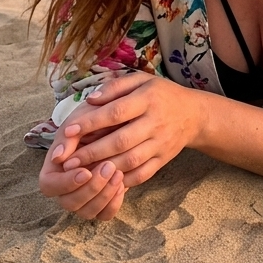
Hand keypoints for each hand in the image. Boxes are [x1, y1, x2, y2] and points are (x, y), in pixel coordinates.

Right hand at [39, 124, 125, 220]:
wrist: (112, 121)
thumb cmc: (90, 120)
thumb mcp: (79, 121)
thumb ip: (68, 138)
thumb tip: (58, 157)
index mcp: (53, 170)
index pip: (49, 186)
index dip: (66, 183)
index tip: (85, 171)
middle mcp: (65, 188)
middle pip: (69, 203)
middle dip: (90, 188)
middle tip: (109, 167)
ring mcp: (83, 198)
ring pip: (87, 212)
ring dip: (103, 196)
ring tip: (118, 173)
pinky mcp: (101, 202)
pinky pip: (104, 214)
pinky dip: (113, 204)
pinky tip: (122, 184)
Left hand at [53, 71, 203, 186]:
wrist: (193, 114)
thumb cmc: (161, 95)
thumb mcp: (141, 80)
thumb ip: (115, 87)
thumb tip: (91, 100)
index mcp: (147, 99)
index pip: (116, 112)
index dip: (92, 122)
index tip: (70, 131)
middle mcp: (155, 123)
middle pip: (121, 141)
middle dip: (92, 152)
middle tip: (68, 161)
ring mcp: (161, 144)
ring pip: (130, 161)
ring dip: (104, 169)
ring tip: (81, 173)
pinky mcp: (163, 160)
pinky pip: (143, 174)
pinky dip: (124, 180)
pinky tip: (105, 181)